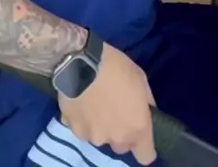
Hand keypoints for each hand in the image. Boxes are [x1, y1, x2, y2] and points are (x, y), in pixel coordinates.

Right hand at [58, 43, 155, 164]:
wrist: (82, 61)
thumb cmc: (117, 67)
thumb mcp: (141, 80)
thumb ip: (145, 103)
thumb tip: (144, 112)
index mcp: (137, 128)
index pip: (145, 156)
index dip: (144, 147)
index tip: (141, 135)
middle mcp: (115, 138)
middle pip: (121, 146)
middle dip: (120, 132)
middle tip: (115, 110)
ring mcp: (92, 136)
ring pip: (100, 137)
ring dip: (99, 125)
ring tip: (95, 102)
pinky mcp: (72, 129)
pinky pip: (81, 128)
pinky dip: (82, 119)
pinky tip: (81, 100)